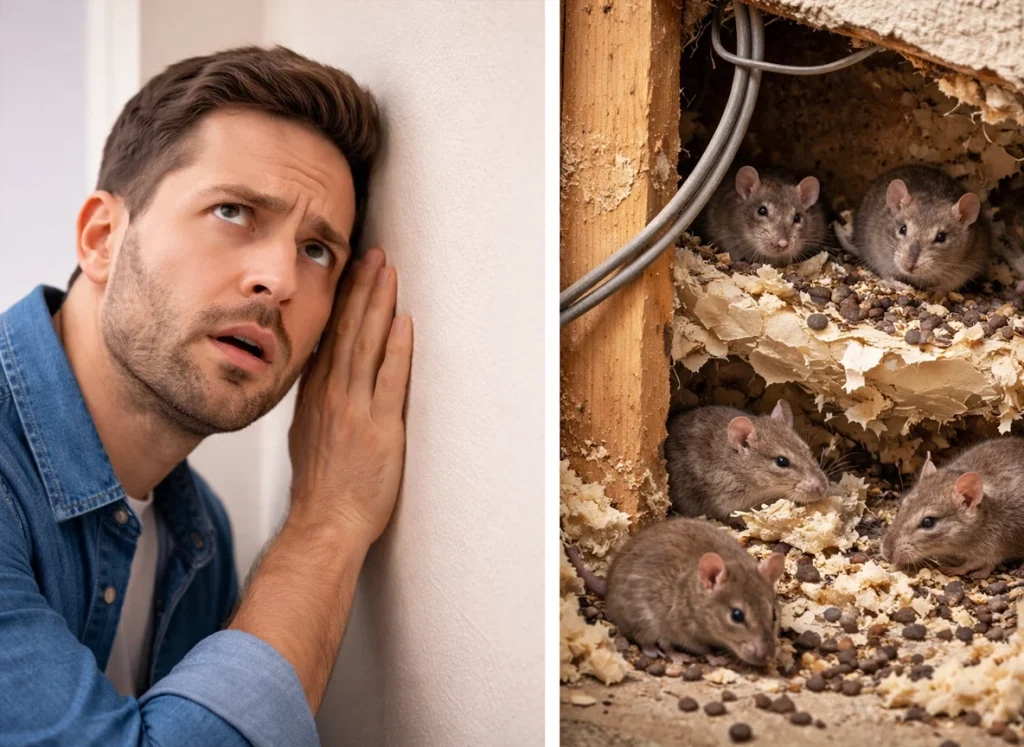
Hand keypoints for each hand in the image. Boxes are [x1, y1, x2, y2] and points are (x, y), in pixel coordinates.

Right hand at [287, 248, 412, 545]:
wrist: (325, 524)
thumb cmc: (322, 487)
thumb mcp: (307, 434)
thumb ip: (317, 400)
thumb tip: (325, 375)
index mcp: (315, 395)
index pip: (328, 335)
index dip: (340, 299)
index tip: (348, 269)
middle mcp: (331, 396)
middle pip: (346, 330)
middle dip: (360, 288)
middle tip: (372, 253)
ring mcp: (353, 410)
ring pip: (365, 345)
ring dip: (377, 305)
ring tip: (387, 271)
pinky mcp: (378, 429)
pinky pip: (388, 380)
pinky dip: (396, 348)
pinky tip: (403, 321)